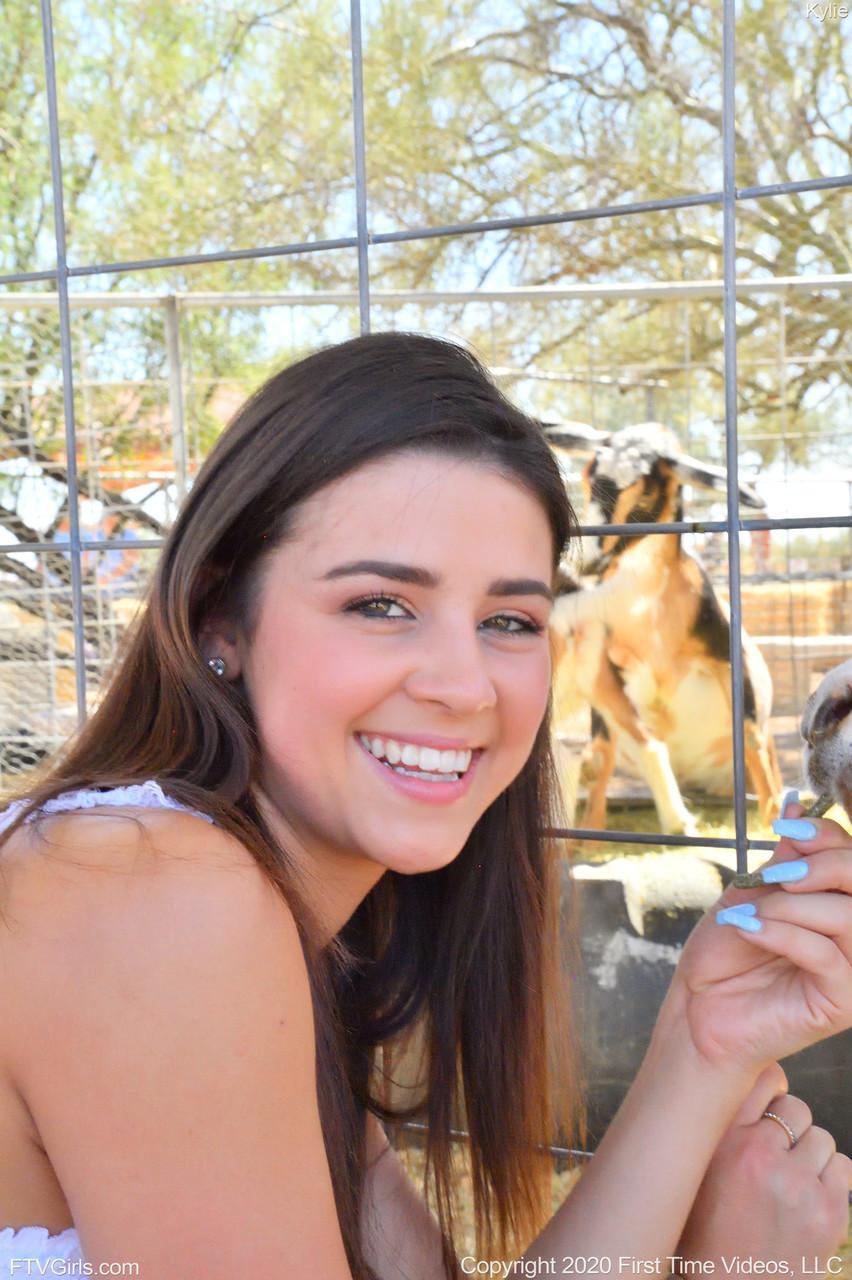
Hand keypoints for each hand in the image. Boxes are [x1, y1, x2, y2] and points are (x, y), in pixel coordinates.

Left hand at [670, 804, 851, 1073]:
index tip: (784, 825)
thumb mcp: (756, 890)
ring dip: (792, 905)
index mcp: (841, 904)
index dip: (827, 834)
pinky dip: (781, 933)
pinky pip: (825, 954)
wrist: (699, 1003)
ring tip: (750, 912)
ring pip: (849, 916)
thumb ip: (786, 854)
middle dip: (822, 865)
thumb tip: (797, 800)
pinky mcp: (842, 1002)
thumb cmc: (728, 950)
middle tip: (776, 872)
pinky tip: (749, 930)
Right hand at [673, 1063, 851, 1276]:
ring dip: (811, 1156)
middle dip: (790, 1128)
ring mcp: (797, 1183)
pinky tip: (808, 1200)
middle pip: (795, 1106)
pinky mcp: (828, 1211)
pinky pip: (843, 1167)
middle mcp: (758, 1155)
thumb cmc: (707, 1233)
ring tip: (791, 1184)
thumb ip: (719, 1124)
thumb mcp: (695, 1170)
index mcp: (720, 1141)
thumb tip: (755, 1078)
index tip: (765, 1107)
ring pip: (822, 1138)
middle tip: (776, 1157)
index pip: (762, 1078)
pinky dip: (830, 1179)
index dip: (768, 1089)